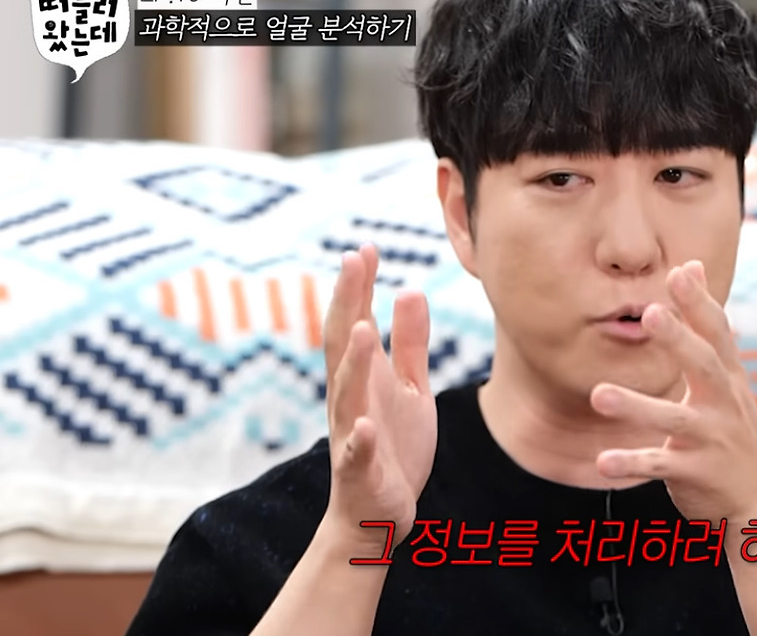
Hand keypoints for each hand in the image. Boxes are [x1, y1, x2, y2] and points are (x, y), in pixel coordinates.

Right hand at [321, 244, 436, 549]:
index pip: (356, 321)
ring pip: (347, 395)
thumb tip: (409, 289)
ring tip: (364, 329)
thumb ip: (410, 342)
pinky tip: (365, 426)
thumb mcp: (410, 387)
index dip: (359, 286)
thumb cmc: (393, 445)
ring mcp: (351, 434)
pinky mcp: (360, 471)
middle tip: (353, 262)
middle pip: (343, 345)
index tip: (366, 248)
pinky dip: (359, 441)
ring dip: (354, 363)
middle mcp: (351, 398)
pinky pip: (356, 455)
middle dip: (347, 303)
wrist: (379, 512)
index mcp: (363, 376)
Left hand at [589, 260, 756, 524]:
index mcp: (728, 378)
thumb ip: (704, 326)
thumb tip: (691, 265)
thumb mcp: (725, 376)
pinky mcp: (696, 473)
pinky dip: (633, 464)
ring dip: (637, 407)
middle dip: (678, 340)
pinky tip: (602, 462)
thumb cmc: (732, 428)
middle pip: (704, 366)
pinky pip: (660, 467)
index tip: (680, 272)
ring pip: (674, 421)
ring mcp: (712, 440)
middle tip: (648, 314)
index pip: (717, 333)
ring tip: (599, 395)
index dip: (699, 303)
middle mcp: (725, 404)